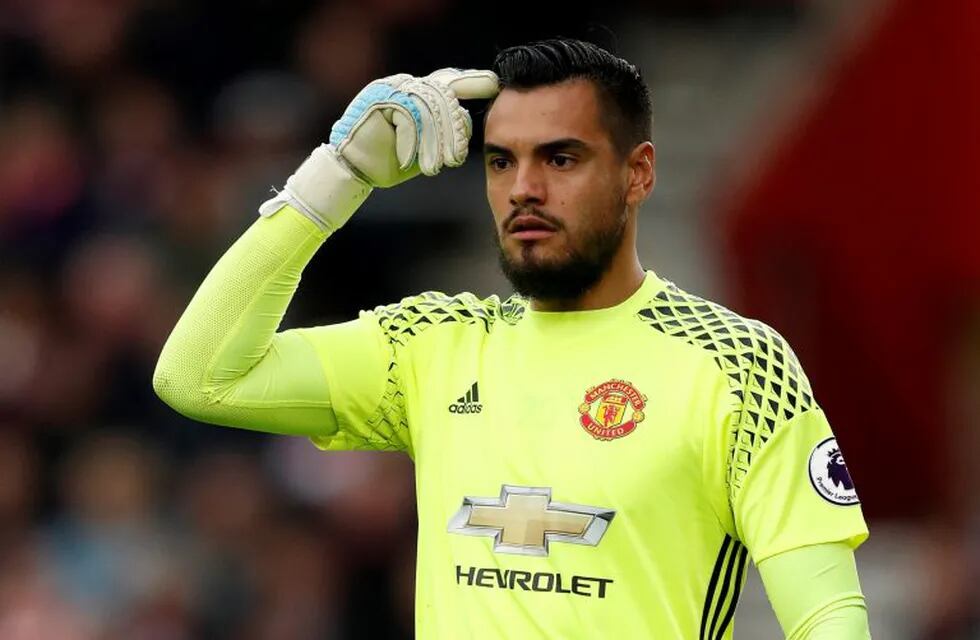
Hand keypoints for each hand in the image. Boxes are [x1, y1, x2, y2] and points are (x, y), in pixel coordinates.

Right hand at [259, 68, 498, 232]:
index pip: (449, 81)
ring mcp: (391, 88)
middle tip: (457, 159)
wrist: (354, 170)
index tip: (493, 85)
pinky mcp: (379, 98)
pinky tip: (409, 160)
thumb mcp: (426, 148)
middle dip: (454, 129)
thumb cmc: (389, 161)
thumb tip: (468, 123)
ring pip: (429, 107)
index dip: (472, 82)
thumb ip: (445, 133)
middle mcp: (405, 85)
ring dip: (436, 141)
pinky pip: (408, 115)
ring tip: (438, 167)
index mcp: (417, 93)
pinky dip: (412, 140)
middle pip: (444, 96)